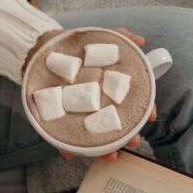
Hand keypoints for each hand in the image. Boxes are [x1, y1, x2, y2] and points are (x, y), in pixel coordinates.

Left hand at [60, 27, 156, 161]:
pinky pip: (62, 140)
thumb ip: (118, 37)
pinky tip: (71, 154)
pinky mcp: (57, 121)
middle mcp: (95, 107)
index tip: (152, 116)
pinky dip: (67, 149)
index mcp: (108, 92)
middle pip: (117, 127)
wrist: (40, 49)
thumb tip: (140, 40)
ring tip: (110, 155)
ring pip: (94, 138)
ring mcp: (77, 116)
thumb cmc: (72, 48)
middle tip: (134, 141)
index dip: (145, 112)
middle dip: (128, 138)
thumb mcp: (96, 39)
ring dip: (104, 150)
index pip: (132, 105)